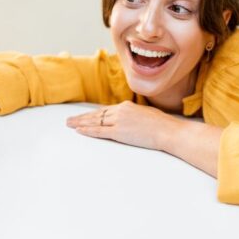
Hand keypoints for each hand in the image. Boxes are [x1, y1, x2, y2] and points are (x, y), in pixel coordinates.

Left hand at [66, 101, 180, 150]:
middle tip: (70, 119)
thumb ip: (136, 116)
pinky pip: (99, 131)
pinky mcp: (119, 132)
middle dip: (82, 117)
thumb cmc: (163, 125)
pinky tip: (80, 131)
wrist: (168, 130)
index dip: (93, 114)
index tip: (85, 116)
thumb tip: (133, 120)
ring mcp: (118, 121)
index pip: (106, 110)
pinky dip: (88, 131)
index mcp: (127, 106)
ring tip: (70, 124)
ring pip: (95, 122)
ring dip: (81, 123)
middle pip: (96, 114)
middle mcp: (120, 111)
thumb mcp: (147, 114)